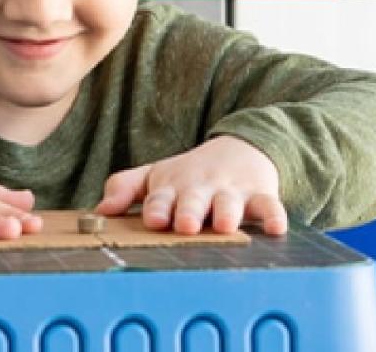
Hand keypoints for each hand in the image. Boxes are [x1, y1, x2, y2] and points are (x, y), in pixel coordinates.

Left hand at [94, 136, 287, 235]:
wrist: (241, 147)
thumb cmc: (191, 172)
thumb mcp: (157, 175)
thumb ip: (126, 188)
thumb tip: (98, 210)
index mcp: (172, 186)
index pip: (160, 197)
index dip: (157, 207)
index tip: (154, 218)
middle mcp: (201, 188)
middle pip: (193, 199)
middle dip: (189, 210)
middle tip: (185, 224)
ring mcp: (231, 191)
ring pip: (229, 202)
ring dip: (227, 212)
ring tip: (224, 225)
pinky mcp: (260, 193)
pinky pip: (269, 205)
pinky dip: (274, 216)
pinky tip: (276, 228)